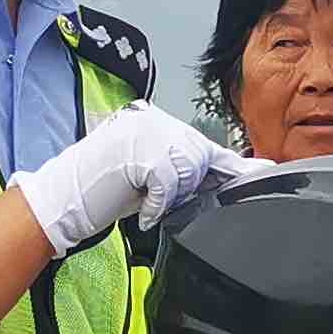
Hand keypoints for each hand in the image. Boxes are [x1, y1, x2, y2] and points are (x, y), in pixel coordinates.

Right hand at [19, 103, 238, 254]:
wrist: (64, 198)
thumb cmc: (104, 191)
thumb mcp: (151, 178)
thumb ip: (186, 174)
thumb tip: (227, 182)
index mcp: (160, 124)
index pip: (208, 146)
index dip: (238, 165)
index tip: (268, 170)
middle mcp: (156, 121)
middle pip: (203, 159)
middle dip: (193, 187)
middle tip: (162, 201)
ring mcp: (147, 132)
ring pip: (188, 172)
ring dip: (170, 197)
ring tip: (146, 201)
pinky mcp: (140, 150)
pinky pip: (168, 185)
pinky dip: (157, 206)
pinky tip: (143, 212)